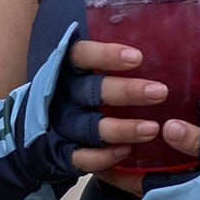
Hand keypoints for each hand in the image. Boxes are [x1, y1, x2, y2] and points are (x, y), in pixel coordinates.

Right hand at [64, 38, 168, 180]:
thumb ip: (109, 59)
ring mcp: (61, 125)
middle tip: (160, 92)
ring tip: (152, 129)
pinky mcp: (62, 153)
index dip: (106, 55)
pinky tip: (127, 152)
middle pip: (92, 91)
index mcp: (66, 69)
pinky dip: (103, 156)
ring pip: (90, 127)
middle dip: (126, 92)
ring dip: (121, 128)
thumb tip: (158, 42)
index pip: (81, 55)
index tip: (137, 58)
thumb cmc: (76, 93)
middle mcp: (62, 96)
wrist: (39, 131)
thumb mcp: (83, 71)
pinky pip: (81, 157)